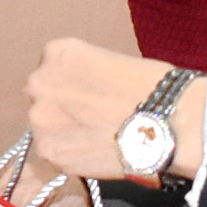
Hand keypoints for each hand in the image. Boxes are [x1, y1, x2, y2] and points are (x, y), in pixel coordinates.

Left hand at [23, 40, 206, 185]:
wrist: (167, 121)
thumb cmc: (151, 86)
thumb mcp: (109, 61)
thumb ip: (82, 74)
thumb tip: (77, 92)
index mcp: (57, 52)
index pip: (50, 70)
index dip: (70, 85)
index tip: (88, 95)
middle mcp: (39, 81)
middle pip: (42, 97)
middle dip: (61, 107)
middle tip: (91, 119)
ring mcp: (40, 118)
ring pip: (45, 127)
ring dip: (63, 132)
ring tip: (95, 138)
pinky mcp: (48, 151)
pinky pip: (53, 152)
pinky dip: (70, 154)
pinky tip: (94, 152)